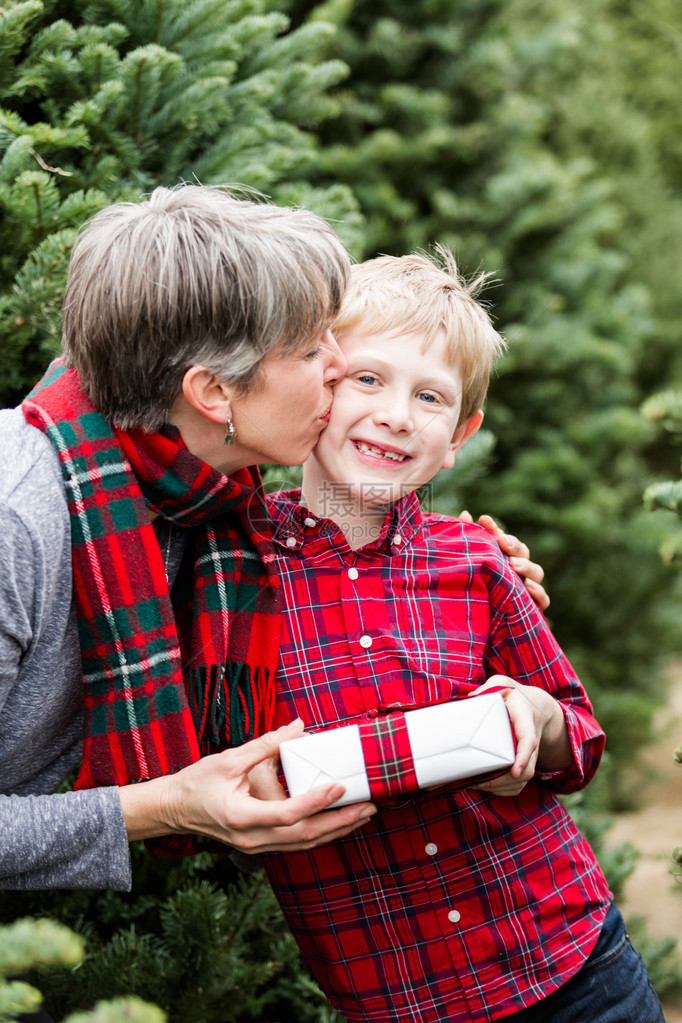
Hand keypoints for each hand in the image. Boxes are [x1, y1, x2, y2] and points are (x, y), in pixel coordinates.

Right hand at [120, 719, 376, 852]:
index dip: (315, 801)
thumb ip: (266, 745)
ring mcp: (256, 846)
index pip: (287, 814)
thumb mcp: (229, 759)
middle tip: (367, 806)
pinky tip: (336, 821)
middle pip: (304, 836)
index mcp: (242, 817)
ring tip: (361, 814)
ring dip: (334, 830)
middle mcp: (252, 839)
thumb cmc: (196, 783)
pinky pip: (295, 843)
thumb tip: (297, 727)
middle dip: (339, 822)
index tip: (337, 786)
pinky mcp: (259, 844)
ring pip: (303, 844)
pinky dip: (318, 832)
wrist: (173, 810)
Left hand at [459, 511, 548, 610]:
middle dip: (514, 546)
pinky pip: (543, 600)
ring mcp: (526, 589)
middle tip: (502, 545)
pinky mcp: (532, 610)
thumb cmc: (470, 593)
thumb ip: (467, 540)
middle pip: (524, 552)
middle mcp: (518, 571)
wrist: (474, 631)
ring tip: (514, 566)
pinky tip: (528, 588)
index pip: (506, 540)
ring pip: (537, 573)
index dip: (496, 530)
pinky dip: (539, 593)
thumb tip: (466, 514)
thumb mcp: (465, 565)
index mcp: (504, 559)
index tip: (484, 520)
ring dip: (527, 567)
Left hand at [469, 676, 570, 796]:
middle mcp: (531, 743)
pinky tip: (483, 787)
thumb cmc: (514, 696)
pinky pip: (518, 786)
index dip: (523, 757)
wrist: (536, 707)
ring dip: (500, 788)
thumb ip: (489, 687)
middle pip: (526, 770)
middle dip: (503, 781)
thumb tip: (470, 698)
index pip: (529, 742)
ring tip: (474, 784)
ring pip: (522, 782)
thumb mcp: (503, 684)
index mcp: (526, 722)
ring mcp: (529, 757)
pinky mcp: (524, 765)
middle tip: (477, 781)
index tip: (515, 771)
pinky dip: (502, 791)